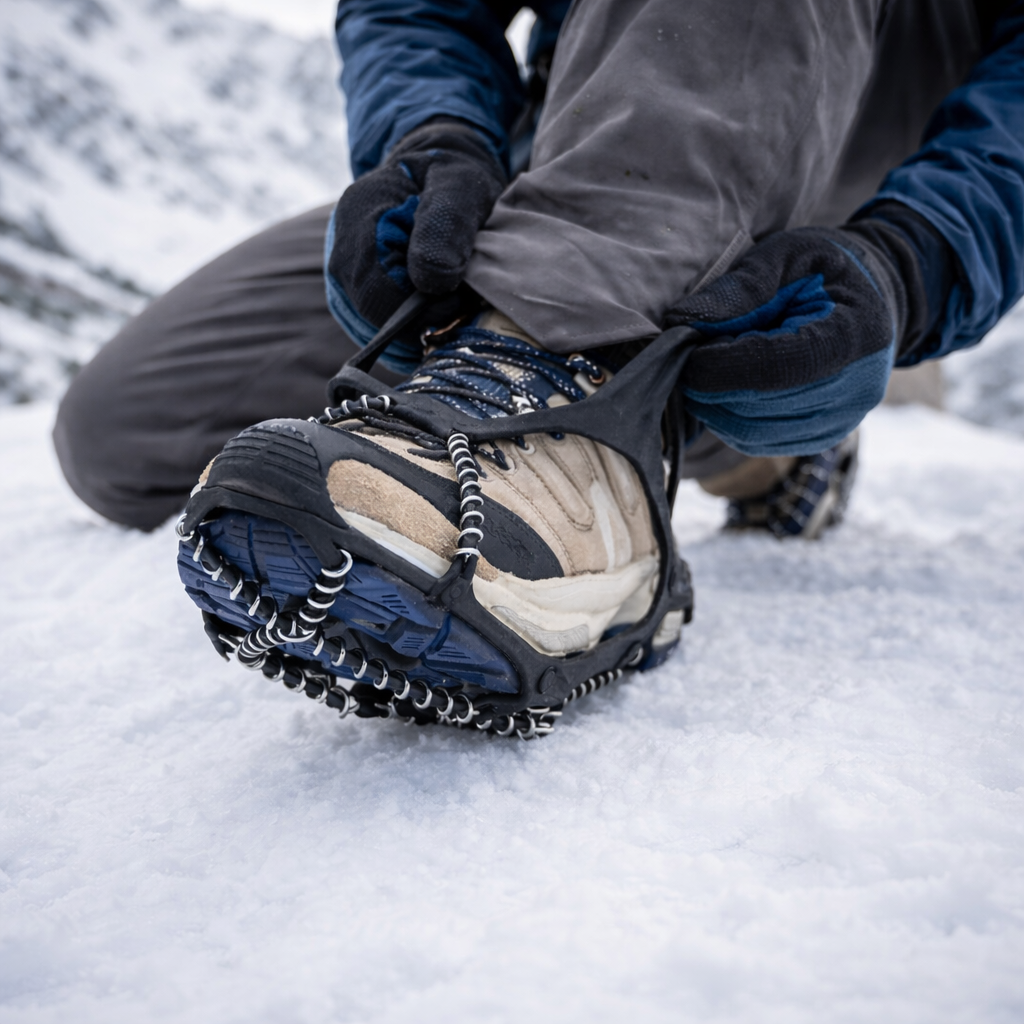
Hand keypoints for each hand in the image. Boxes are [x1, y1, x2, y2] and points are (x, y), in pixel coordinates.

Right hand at [325, 120, 505, 339]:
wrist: (438, 173)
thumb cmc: (453, 176)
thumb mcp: (460, 186)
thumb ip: (447, 225)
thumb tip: (430, 282)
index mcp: (358, 215)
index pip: (377, 292)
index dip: (422, 308)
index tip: (460, 298)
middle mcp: (342, 249)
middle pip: (375, 314)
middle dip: (423, 317)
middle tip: (461, 298)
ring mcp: (348, 273)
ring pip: (380, 324)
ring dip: (420, 321)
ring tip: (451, 292)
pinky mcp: (362, 290)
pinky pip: (385, 324)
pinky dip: (415, 321)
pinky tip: (437, 298)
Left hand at [666, 222, 925, 455]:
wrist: (878, 295)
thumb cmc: (826, 269)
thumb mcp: (787, 254)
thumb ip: (741, 286)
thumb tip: (682, 322)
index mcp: (854, 336)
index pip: (771, 368)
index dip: (717, 365)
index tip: (683, 348)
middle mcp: (856, 390)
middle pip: (757, 408)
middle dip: (708, 385)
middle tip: (686, 356)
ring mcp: (842, 421)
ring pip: (751, 433)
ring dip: (713, 406)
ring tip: (704, 368)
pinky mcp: (822, 438)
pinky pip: (758, 442)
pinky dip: (727, 420)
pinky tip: (722, 388)